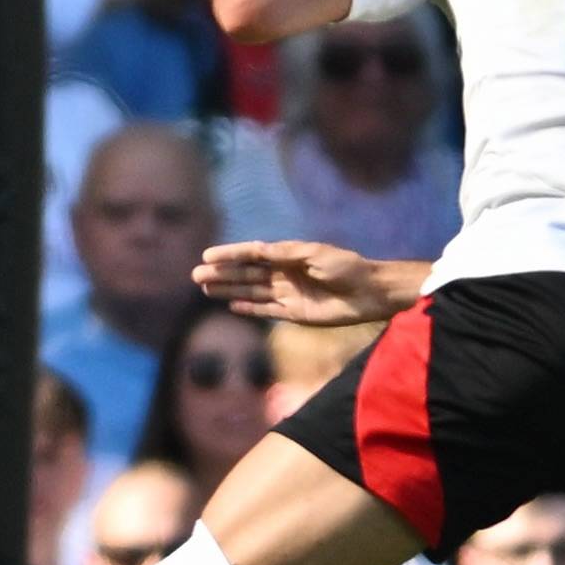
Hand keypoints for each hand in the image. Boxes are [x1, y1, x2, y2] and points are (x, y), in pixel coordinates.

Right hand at [196, 240, 414, 326]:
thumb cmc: (345, 267)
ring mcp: (288, 294)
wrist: (368, 292)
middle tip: (196, 275)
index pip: (252, 254)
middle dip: (222, 274)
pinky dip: (249, 309)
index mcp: (288, 255)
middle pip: (247, 274)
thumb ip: (285, 254)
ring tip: (205, 288)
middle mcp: (284, 274)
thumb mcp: (314, 254)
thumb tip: (256, 250)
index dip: (230, 254)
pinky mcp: (295, 314)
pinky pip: (266, 311)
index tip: (208, 255)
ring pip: (251, 292)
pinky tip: (231, 307)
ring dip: (229, 290)